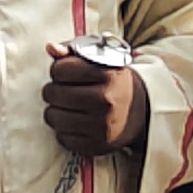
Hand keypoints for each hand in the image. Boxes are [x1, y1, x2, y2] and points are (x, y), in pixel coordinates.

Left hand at [42, 43, 148, 157]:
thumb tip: (50, 47)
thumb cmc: (115, 82)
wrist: (142, 112)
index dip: (58, 70)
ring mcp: (100, 126)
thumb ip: (73, 52)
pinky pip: (62, 138)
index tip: (65, 73)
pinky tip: (74, 122)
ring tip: (67, 106)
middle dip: (53, 90)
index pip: (60, 70)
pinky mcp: (96, 145)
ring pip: (53, 116)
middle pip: (53, 93)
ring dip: (55, 110)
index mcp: (107, 75)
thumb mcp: (100, 60)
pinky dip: (63, 130)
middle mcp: (105, 101)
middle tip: (63, 90)